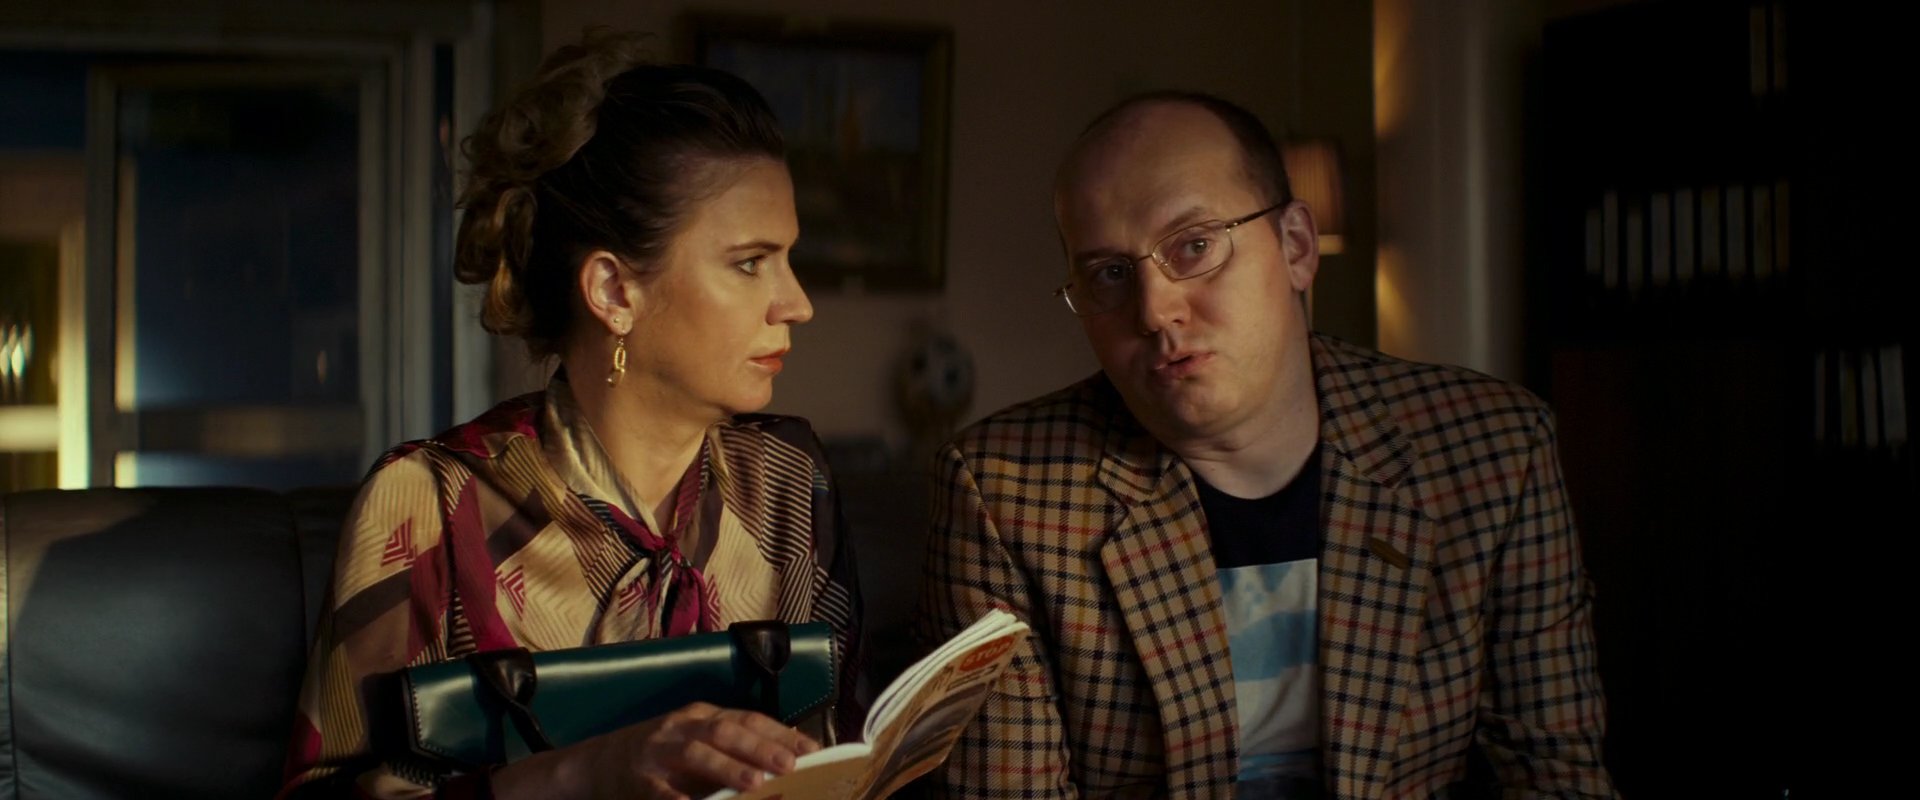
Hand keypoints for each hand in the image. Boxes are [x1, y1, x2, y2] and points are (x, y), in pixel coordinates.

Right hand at [493, 702, 819, 799]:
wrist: (596, 764)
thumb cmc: (660, 756)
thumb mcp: (697, 744)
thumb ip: (735, 749)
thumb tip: (788, 756)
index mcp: (701, 717)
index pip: (747, 719)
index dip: (780, 733)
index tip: (811, 750)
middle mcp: (681, 727)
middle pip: (725, 731)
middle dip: (761, 746)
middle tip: (790, 764)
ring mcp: (658, 751)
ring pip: (697, 754)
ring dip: (728, 768)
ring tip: (756, 782)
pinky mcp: (638, 779)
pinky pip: (662, 791)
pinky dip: (680, 799)